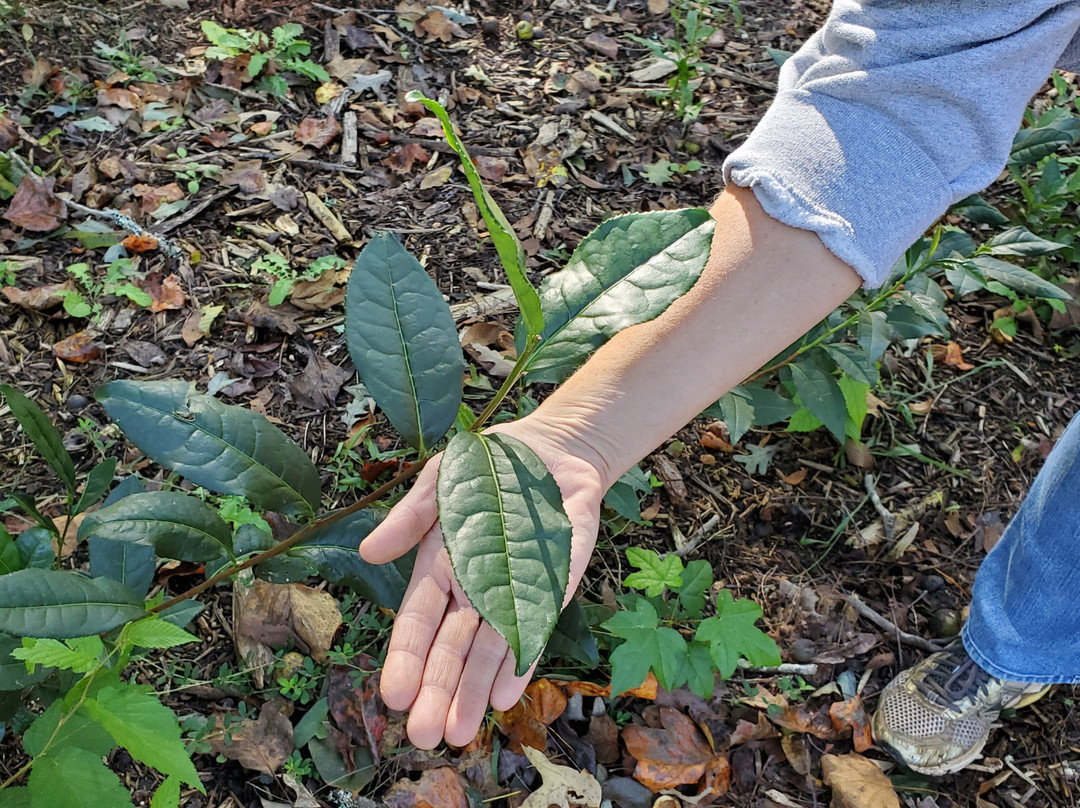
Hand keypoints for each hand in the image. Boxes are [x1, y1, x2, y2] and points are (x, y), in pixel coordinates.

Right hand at [359, 417, 606, 748]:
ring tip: (459, 732)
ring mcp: (513, 593)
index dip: (406, 657)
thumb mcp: (440, 482)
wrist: (554, 450)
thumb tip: (370, 550)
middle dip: (438, 692)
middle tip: (425, 736)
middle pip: (452, 649)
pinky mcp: (552, 588)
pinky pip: (536, 630)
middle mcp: (474, 590)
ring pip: (490, 652)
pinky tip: (508, 695)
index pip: (418, 621)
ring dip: (475, 692)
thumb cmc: (487, 467)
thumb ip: (410, 517)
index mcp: (440, 567)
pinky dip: (523, 662)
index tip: (393, 695)